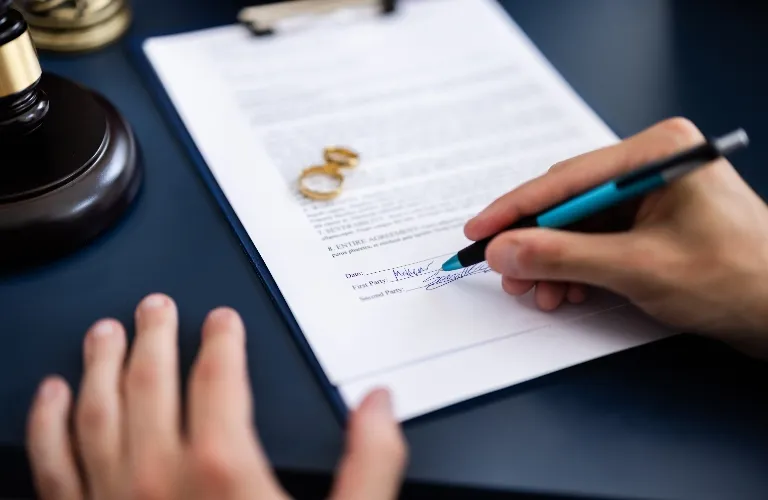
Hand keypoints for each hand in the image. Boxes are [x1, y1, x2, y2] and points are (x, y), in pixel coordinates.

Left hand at [26, 294, 406, 499]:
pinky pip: (53, 465)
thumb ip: (369, 465)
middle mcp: (158, 478)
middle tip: (155, 307)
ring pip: (95, 412)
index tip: (221, 320)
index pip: (218, 377)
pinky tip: (51, 396)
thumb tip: (378, 407)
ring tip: (103, 331)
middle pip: (150, 382)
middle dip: (154, 336)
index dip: (221, 340)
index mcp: (222, 469)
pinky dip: (47, 424)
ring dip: (98, 364)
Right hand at [466, 118, 767, 354]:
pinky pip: (598, 241)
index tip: (478, 231)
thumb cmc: (737, 280)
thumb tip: (504, 251)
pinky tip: (567, 291)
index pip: (567, 180)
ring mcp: (653, 193)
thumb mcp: (638, 268)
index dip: (515, 208)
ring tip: (538, 293)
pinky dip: (577, 268)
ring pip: (579, 226)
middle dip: (535, 243)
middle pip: (569, 202)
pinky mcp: (653, 222)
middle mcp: (652, 164)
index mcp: (657, 152)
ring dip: (554, 261)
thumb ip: (562, 257)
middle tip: (506, 273)